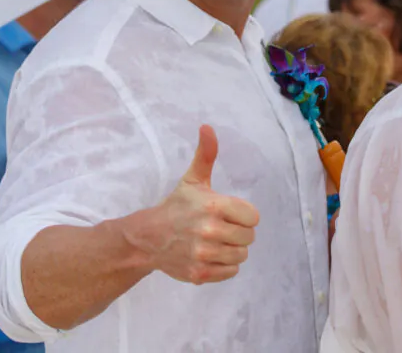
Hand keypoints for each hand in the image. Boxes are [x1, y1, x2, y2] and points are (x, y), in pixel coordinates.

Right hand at [148, 125, 258, 284]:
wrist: (148, 238)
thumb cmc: (176, 207)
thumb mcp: (193, 180)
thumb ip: (206, 154)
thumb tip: (207, 126)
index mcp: (213, 206)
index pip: (253, 217)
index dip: (244, 215)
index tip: (230, 213)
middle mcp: (210, 231)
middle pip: (249, 237)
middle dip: (239, 232)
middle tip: (222, 227)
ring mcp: (204, 255)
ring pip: (241, 256)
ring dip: (233, 249)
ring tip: (217, 241)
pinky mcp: (200, 274)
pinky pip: (231, 272)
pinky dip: (225, 265)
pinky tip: (211, 255)